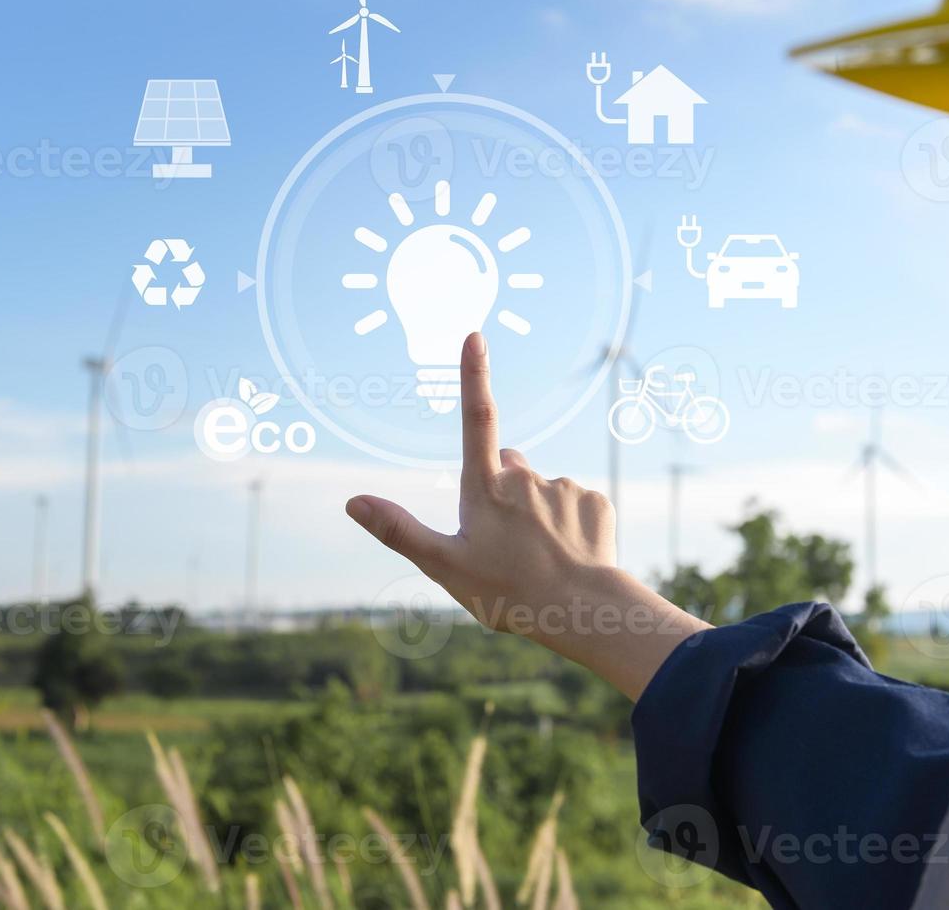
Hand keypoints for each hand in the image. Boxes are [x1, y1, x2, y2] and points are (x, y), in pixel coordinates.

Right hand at [345, 332, 709, 699]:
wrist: (582, 612)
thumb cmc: (507, 593)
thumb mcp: (443, 566)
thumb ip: (398, 530)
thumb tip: (352, 501)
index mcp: (485, 487)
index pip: (476, 417)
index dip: (473, 375)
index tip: (475, 336)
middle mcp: (525, 477)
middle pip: (509, 466)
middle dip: (505, 487)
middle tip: (505, 540)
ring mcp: (563, 487)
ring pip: (544, 490)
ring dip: (539, 513)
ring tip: (540, 558)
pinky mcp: (596, 503)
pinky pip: (578, 507)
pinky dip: (572, 527)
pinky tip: (570, 557)